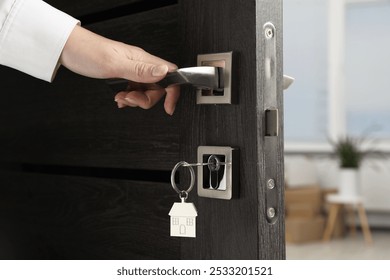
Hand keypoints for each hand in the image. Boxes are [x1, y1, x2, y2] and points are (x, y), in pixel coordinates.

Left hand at [60, 25, 178, 114]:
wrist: (69, 49)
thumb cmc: (88, 52)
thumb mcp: (114, 65)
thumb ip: (141, 70)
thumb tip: (164, 72)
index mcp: (142, 60)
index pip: (170, 74)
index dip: (172, 92)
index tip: (168, 107)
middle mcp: (140, 65)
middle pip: (157, 88)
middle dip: (145, 100)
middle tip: (129, 99)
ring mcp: (132, 70)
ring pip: (145, 91)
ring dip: (134, 100)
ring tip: (119, 98)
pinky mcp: (123, 75)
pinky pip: (134, 91)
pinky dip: (128, 99)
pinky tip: (118, 98)